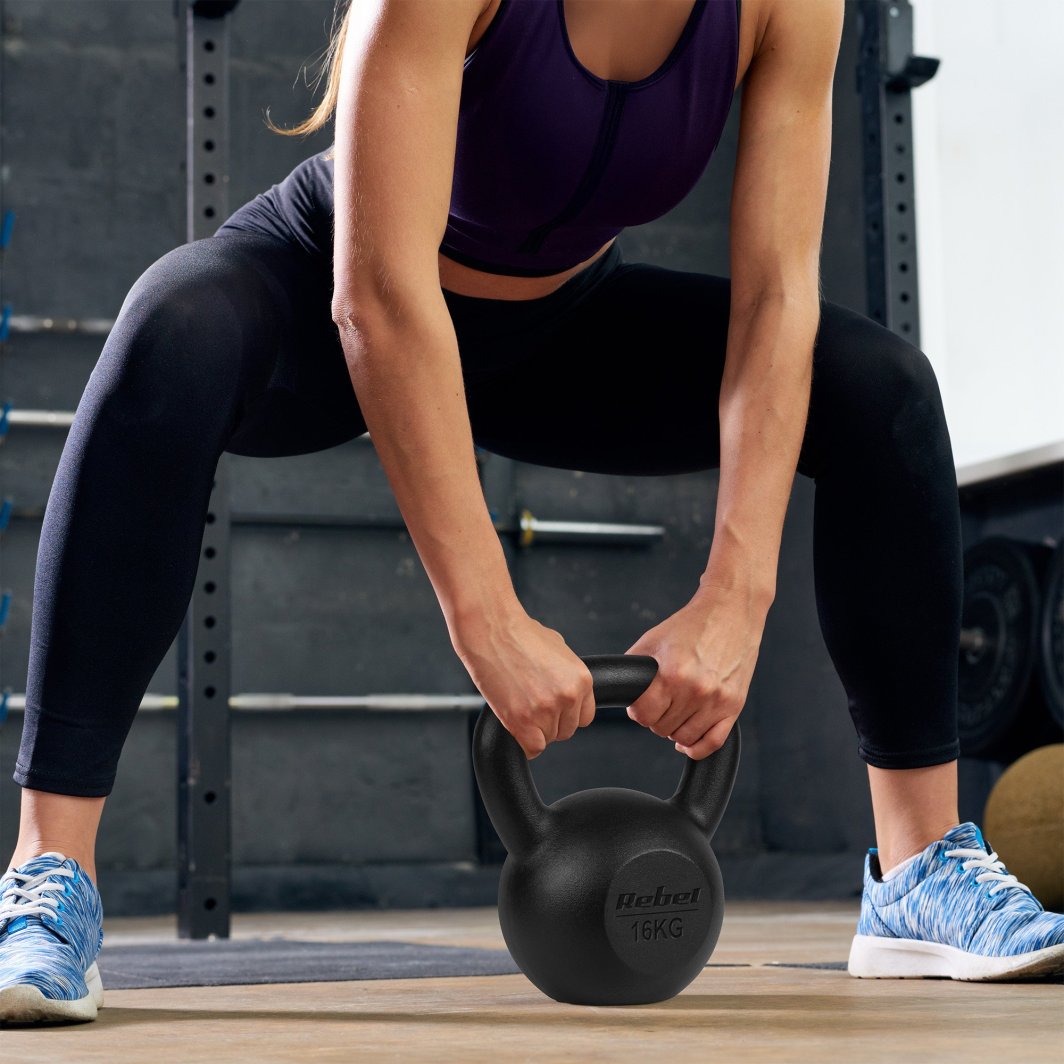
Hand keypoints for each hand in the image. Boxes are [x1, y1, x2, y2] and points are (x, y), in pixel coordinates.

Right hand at [451, 602, 595, 758]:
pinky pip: (532, 749)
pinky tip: (515, 725)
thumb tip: (566, 686)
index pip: (585, 717)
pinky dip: (524, 742)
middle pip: (566, 730)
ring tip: (519, 705)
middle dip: (549, 721)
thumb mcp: (558, 648)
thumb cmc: (518, 632)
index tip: (553, 710)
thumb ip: (567, 673)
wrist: (491, 629)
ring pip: (547, 739)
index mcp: (582, 679)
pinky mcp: (522, 721)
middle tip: (531, 704)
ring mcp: (546, 710)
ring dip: (534, 729)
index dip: (566, 714)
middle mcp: (568, 696)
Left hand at [624, 583, 770, 758]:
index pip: (643, 715)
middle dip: (655, 717)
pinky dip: (696, 747)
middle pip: (661, 728)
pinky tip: (686, 740)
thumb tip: (621, 693)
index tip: (640, 703)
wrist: (731, 611)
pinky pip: (712, 744)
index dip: (637, 710)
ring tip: (675, 710)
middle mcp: (696, 689)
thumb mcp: (652, 640)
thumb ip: (633, 669)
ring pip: (683, 738)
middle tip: (660, 701)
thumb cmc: (692, 624)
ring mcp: (717, 700)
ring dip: (673, 729)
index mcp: (672, 672)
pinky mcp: (734, 706)